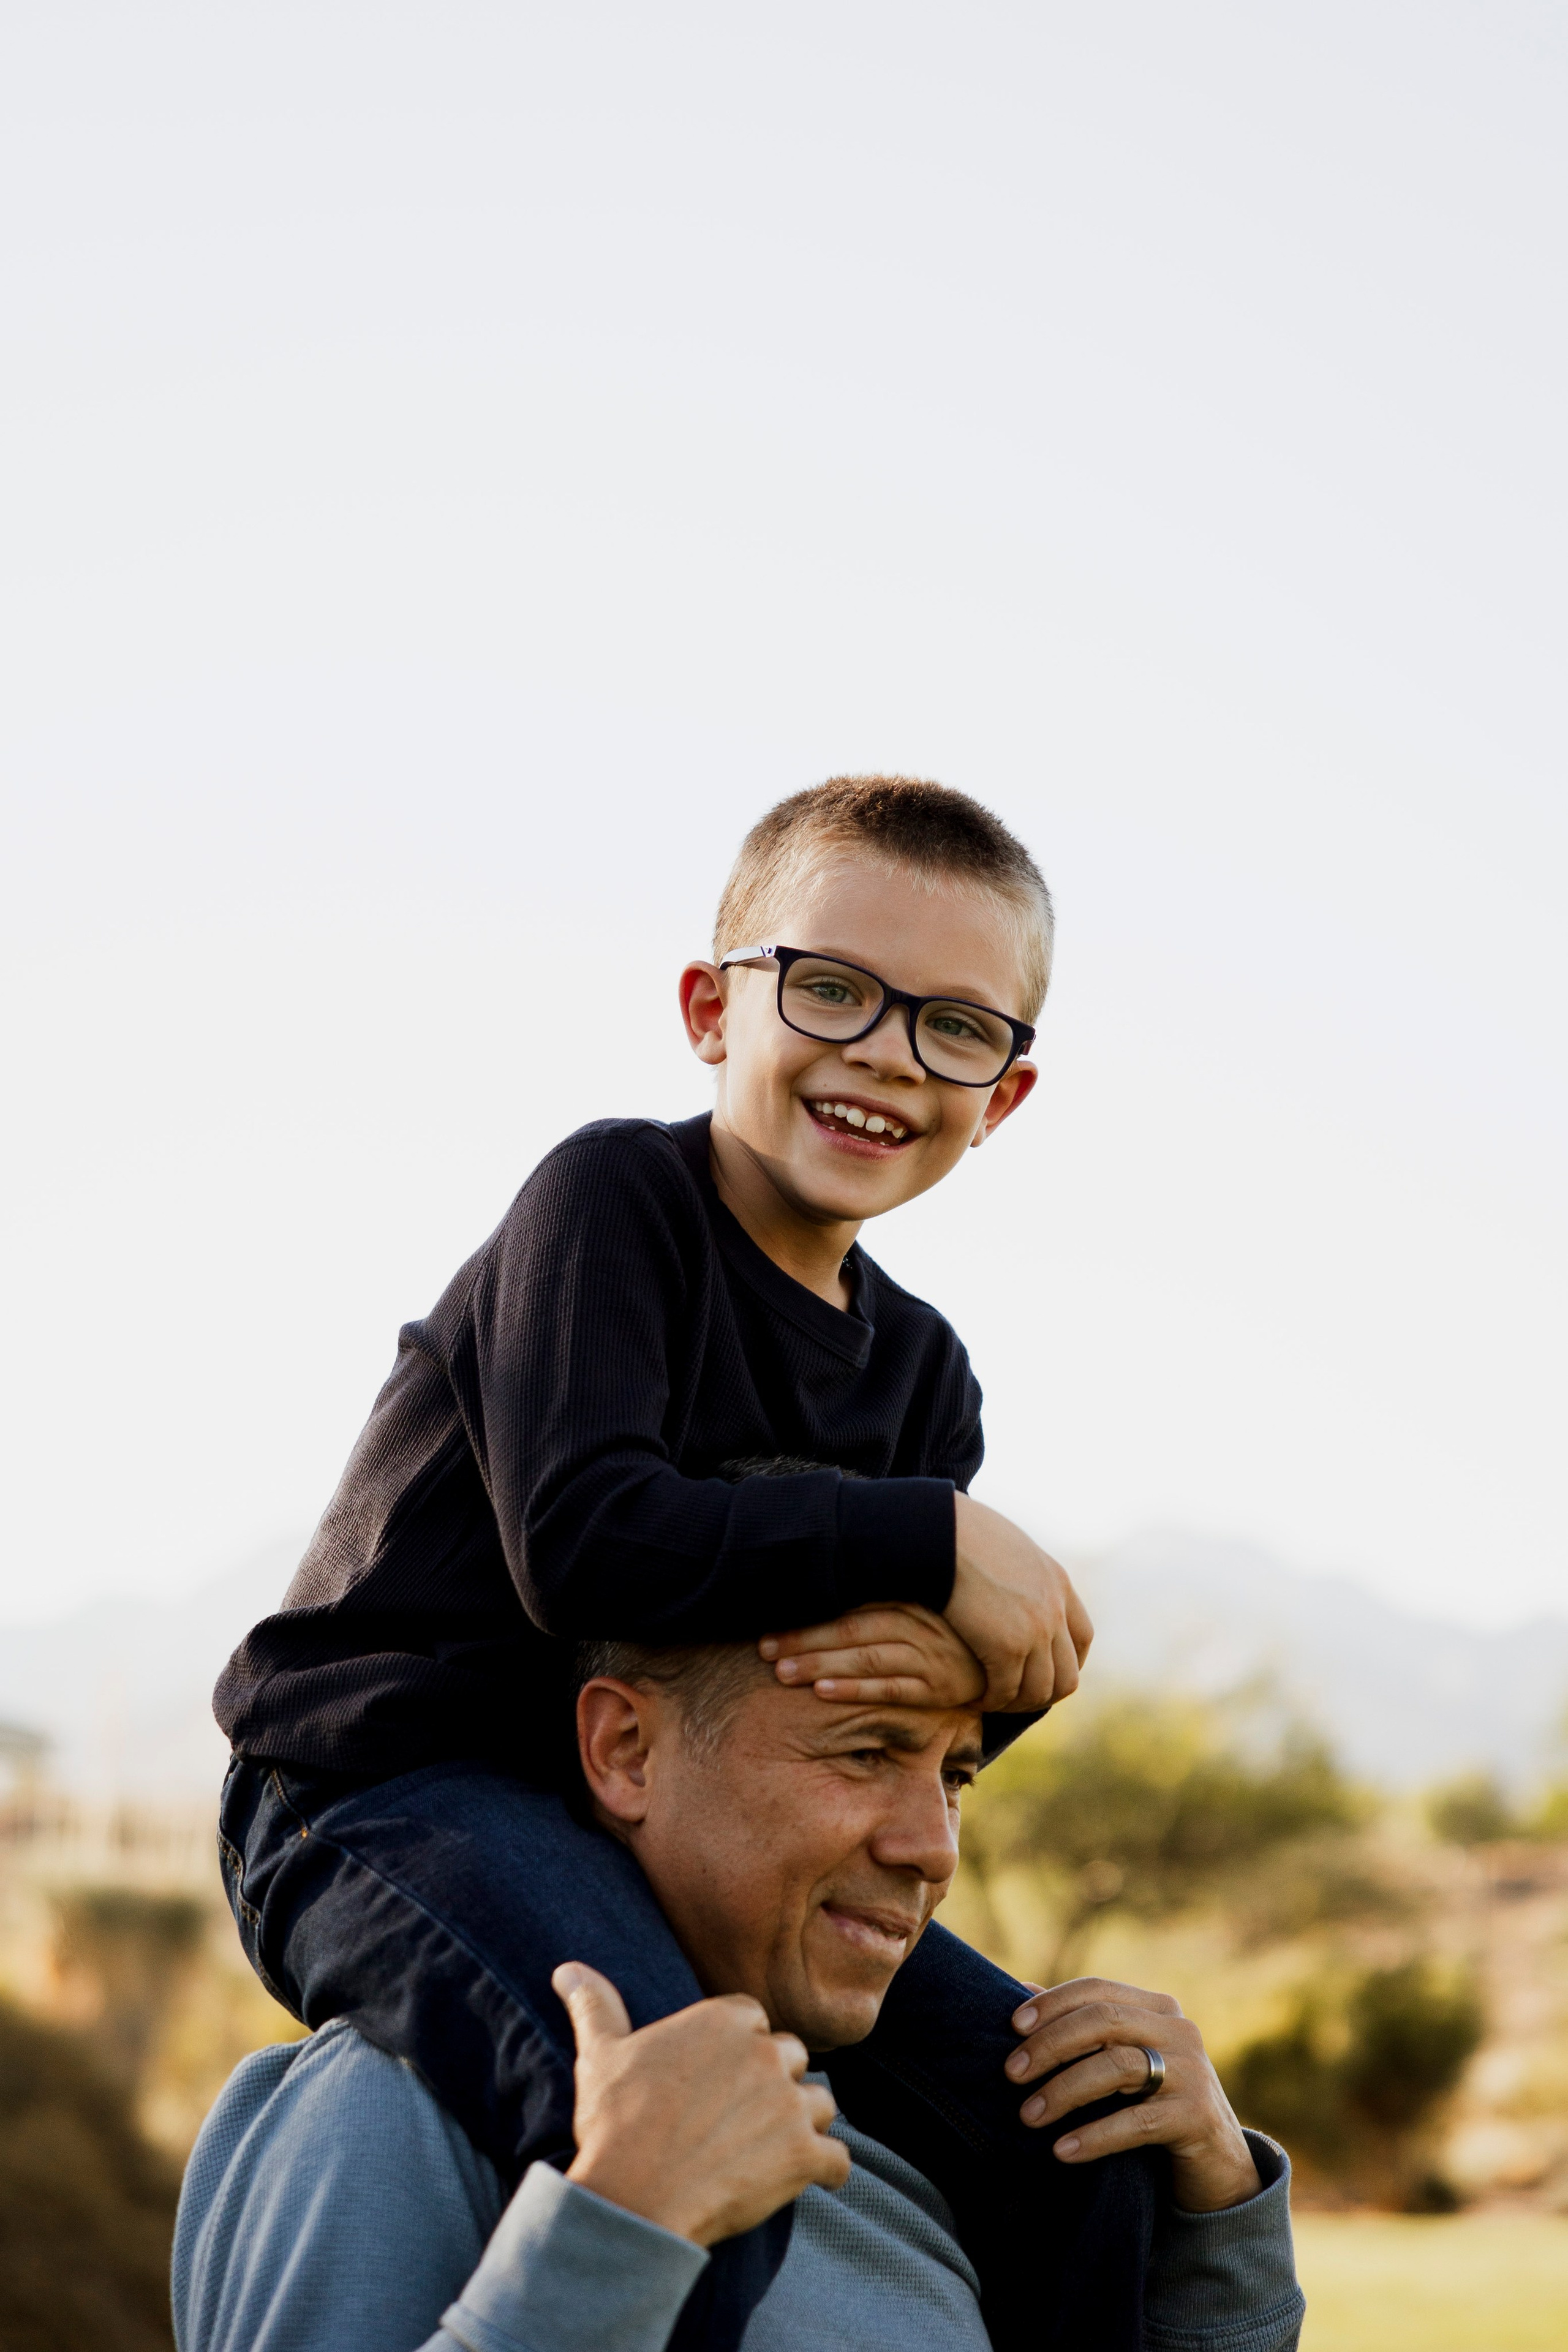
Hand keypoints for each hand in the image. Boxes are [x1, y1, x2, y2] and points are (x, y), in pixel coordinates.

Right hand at [554, 1962, 849, 2244]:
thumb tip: (566, 1970)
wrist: (633, 2197)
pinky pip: (838, 2158)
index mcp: (725, 2019)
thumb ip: (595, 2004)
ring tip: (768, 2149)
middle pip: (792, 2058)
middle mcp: (767, 2053)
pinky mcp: (804, 2156)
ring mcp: (790, 2104)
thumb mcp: (600, 2055)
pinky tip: (801, 2178)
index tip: (717, 2078)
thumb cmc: (616, 2124)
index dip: (739, 2049)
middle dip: (774, 2084)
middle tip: (740, 2118)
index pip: (755, 2019)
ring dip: (802, 2124)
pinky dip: (824, 2169)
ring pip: (820, 2104)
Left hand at [759, 1602, 985, 1706]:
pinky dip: (854, 1690)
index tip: (769, 1619)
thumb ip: (882, 1593)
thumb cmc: (951, 1626)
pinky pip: (889, 1689)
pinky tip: (822, 1691)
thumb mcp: (922, 1600)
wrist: (1006, 1656)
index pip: (850, 1602)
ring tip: (781, 1672)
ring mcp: (928, 1656)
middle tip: (763, 1648)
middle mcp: (917, 1623)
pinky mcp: (936, 1689)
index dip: (808, 1612)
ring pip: (865, 1658)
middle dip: (804, 1639)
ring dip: (820, 1664)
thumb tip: (823, 1578)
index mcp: (909, 1596)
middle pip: (850, 1628)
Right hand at [946, 1494, 1092, 1711]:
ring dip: (1017, 1703)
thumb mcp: (1006, 1546)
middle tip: (1014, 1697)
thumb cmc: (958, 1532)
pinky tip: (974, 1697)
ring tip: (992, 1701)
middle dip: (1043, 1693)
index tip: (1042, 1671)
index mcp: (1058, 1583)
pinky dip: (992, 1700)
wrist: (938, 1533)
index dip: (1065, 1662)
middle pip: (1067, 1673)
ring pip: (1040, 1690)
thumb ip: (1020, 1570)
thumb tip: (1010, 1580)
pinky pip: (1006, 1690)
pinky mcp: (1007, 1648)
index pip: (1082, 1637)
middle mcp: (1054, 1610)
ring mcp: (1035, 1631)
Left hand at [1004, 1976, 1260, 2212]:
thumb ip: (1081, 2026)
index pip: (1097, 1989)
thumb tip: (1021, 1989)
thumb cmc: (1155, 2103)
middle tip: (1011, 2073)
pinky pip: (1137, 2122)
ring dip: (1064, 2090)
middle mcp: (1179, 2030)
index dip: (1053, 2003)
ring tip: (1028, 2115)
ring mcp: (1192, 2072)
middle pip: (1104, 2020)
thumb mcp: (1123, 2058)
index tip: (1012, 2026)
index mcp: (1158, 2008)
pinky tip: (1062, 2150)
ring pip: (1117, 2066)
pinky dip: (1095, 2135)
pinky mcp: (1197, 2117)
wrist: (1218, 2165)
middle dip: (1051, 2044)